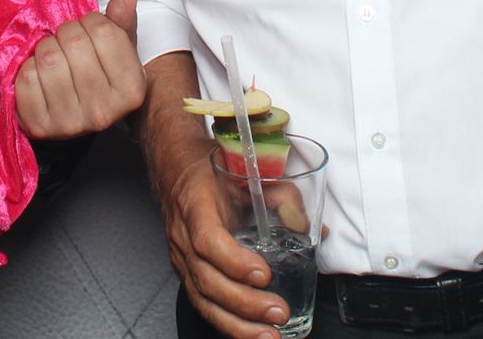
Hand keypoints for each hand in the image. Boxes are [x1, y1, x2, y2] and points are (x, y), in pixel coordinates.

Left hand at [15, 0, 147, 138]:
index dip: (92, 21)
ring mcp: (70, 123)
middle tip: (69, 41)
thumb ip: (122, 21)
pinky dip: (29, 67)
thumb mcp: (120, 50)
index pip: (104, 32)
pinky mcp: (40, 127)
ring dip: (47, 47)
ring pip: (48, 58)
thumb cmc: (104, 76)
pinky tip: (41, 75)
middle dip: (67, 32)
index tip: (90, 29)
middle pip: (73, 43)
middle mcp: (103, 111)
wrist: (83, 116)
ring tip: (55, 56)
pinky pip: (26, 78)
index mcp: (130, 90)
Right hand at [141, 53, 292, 338]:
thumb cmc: (209, 164)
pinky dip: (228, 323)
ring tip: (269, 335)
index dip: (233, 261)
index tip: (263, 273)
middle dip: (243, 303)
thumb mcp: (247, 168)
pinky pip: (203, 302)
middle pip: (206, 279)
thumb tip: (309, 226)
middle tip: (277, 312)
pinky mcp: (187, 270)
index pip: (207, 240)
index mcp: (195, 204)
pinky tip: (252, 333)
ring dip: (236, 323)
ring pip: (202, 298)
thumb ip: (281, 195)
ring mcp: (181, 256)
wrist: (173, 161)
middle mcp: (182, 235)